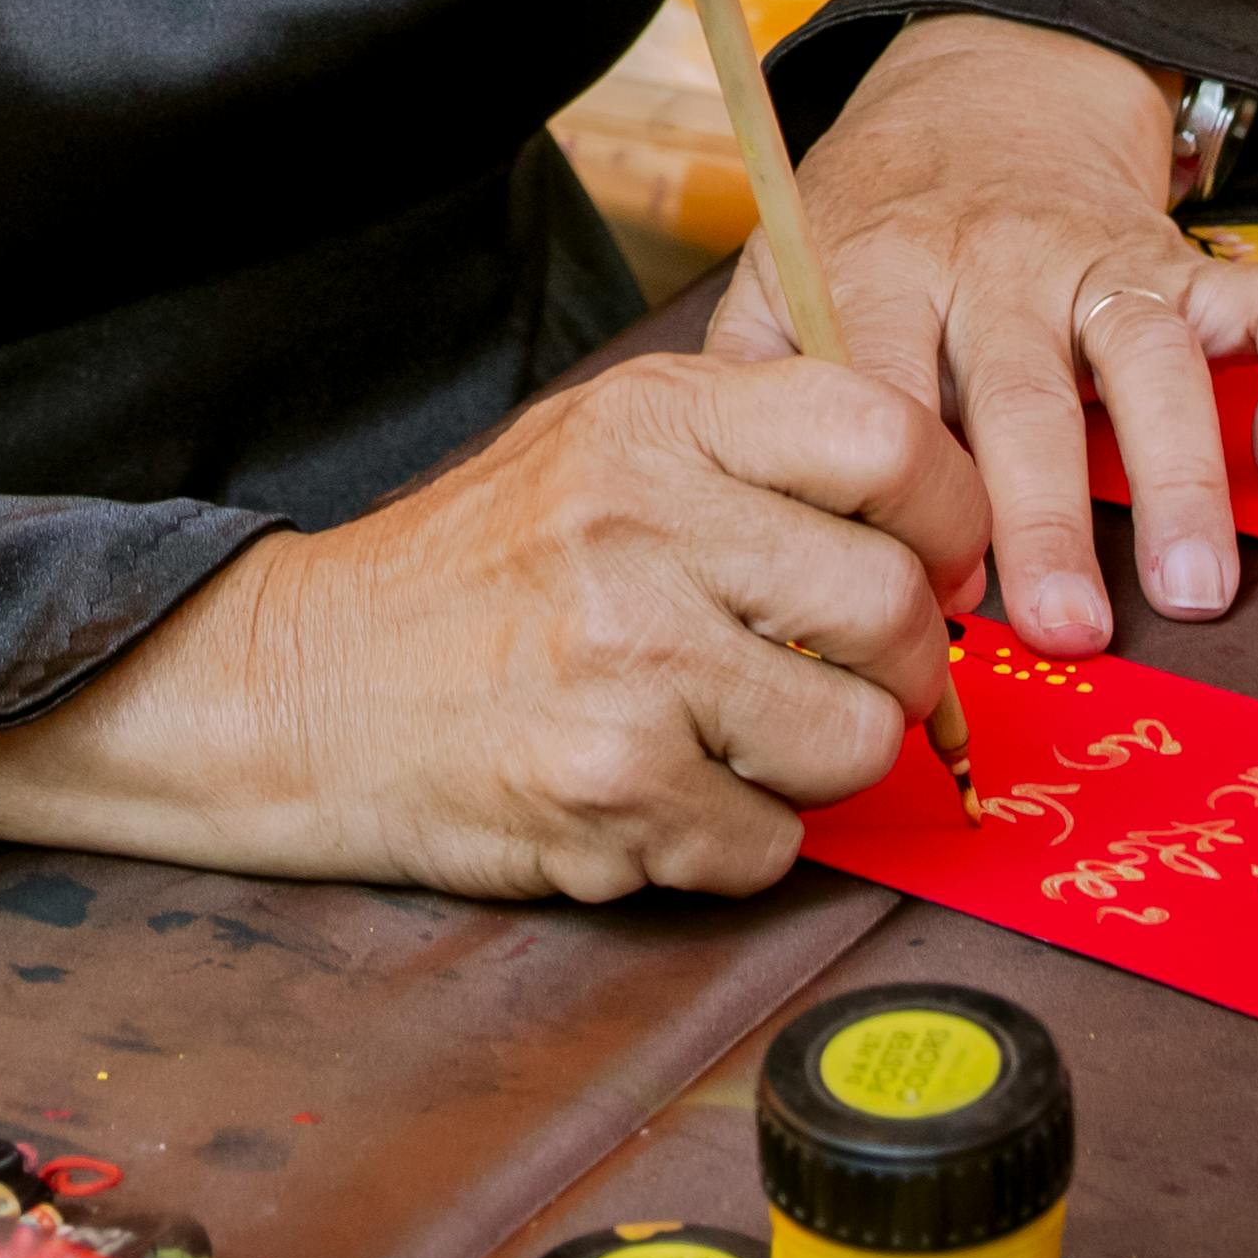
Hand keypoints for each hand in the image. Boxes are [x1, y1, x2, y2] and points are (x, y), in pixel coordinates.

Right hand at [0, 343, 990, 898]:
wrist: (306, 686)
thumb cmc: (481, 571)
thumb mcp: (602, 446)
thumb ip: (753, 459)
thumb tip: (940, 521)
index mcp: (657, 417)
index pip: (889, 437)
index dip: (950, 516)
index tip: (937, 562)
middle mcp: (644, 521)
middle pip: (895, 606)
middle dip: (903, 669)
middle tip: (853, 681)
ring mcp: (628, 654)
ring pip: (856, 739)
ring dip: (822, 765)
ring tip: (739, 739)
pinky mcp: (610, 782)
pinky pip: (772, 841)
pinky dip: (738, 840)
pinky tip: (665, 796)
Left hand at [709, 13, 1257, 656]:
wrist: (982, 85)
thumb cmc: (874, 219)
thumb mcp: (780, 270)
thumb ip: (752, 379)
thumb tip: (743, 520)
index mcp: (880, 271)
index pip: (889, 389)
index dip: (908, 490)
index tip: (930, 591)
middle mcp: (994, 264)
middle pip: (1022, 389)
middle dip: (1044, 513)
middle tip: (1066, 628)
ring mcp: (1100, 260)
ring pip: (1150, 356)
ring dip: (1179, 473)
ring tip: (1194, 586)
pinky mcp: (1184, 260)